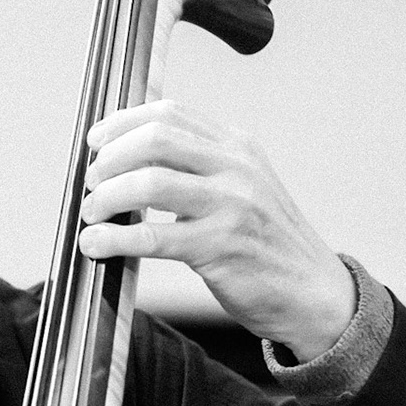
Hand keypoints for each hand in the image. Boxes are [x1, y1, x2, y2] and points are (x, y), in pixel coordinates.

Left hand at [77, 100, 355, 361]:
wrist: (314, 292)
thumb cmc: (266, 244)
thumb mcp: (243, 189)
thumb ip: (199, 169)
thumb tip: (129, 164)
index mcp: (238, 147)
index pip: (170, 113)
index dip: (123, 123)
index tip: (96, 141)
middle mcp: (236, 168)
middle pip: (155, 139)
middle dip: (110, 159)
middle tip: (91, 182)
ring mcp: (231, 206)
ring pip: (149, 183)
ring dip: (106, 197)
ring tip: (91, 215)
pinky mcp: (221, 247)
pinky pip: (153, 236)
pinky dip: (115, 238)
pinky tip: (96, 244)